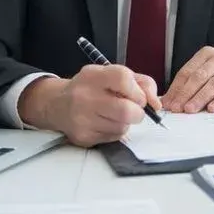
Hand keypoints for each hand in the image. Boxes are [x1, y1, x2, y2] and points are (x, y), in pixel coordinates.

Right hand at [17, 65, 160, 147]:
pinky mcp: (83, 137)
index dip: (139, 91)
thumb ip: (140, 83)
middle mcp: (85, 96)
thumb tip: (156, 104)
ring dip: (126, 123)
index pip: (123, 78)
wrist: (58, 104)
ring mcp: (82, 118)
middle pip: (126, 110)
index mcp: (94, 75)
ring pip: (122, 127)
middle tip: (134, 110)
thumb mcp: (112, 75)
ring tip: (114, 115)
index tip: (140, 97)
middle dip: (138, 113)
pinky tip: (104, 123)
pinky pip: (113, 138)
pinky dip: (115, 132)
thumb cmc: (91, 88)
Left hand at [161, 46, 213, 113]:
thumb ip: (189, 86)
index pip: (187, 71)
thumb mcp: (207, 76)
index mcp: (207, 54)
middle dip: (186, 93)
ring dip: (200, 98)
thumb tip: (167, 102)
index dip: (176, 88)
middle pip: (199, 77)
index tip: (168, 103)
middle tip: (177, 108)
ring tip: (190, 109)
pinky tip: (212, 109)